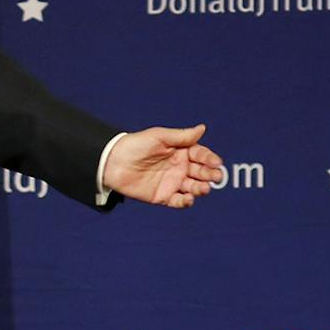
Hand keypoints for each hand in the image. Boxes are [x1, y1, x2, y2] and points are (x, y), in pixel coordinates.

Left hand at [104, 124, 223, 207]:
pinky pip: (178, 201)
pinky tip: (189, 198)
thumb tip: (202, 128)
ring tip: (204, 188)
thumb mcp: (159, 137)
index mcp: (180, 151)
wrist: (112, 162)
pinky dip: (186, 202)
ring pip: (193, 188)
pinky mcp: (163, 196)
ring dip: (201, 189)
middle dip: (210, 175)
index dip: (209, 159)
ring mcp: (172, 183)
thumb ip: (181, 136)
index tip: (216, 162)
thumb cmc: (135, 145)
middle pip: (201, 172)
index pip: (201, 155)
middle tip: (216, 177)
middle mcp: (179, 167)